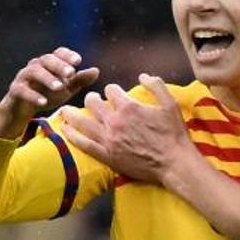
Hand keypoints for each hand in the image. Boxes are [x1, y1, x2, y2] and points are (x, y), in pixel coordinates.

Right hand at [0, 47, 98, 138]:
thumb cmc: (47, 94)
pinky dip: (33, 95)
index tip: (78, 61)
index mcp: (49, 64)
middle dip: (59, 65)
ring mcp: (24, 77)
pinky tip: (43, 102)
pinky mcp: (15, 90)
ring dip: (47, 78)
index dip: (67, 55)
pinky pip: (22, 90)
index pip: (58, 53)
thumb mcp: (66, 89)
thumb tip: (96, 70)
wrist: (24, 109)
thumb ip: (79, 80)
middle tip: (71, 73)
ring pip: (33, 71)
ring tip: (59, 87)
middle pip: (46, 59)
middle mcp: (35, 66)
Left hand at [62, 74, 193, 184]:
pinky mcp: (106, 155)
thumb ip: (156, 86)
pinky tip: (64, 130)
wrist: (173, 163)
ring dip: (72, 114)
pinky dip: (72, 136)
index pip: (111, 90)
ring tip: (65, 111)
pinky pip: (84, 144)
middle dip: (92, 98)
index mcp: (129, 107)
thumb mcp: (170, 104)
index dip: (112, 90)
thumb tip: (143, 76)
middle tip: (92, 100)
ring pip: (82, 122)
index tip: (115, 93)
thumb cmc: (174, 134)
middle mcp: (114, 121)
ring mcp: (108, 139)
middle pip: (93, 103)